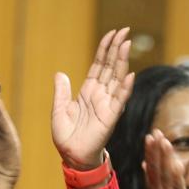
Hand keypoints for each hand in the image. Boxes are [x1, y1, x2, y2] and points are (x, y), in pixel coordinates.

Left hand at [52, 28, 134, 169]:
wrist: (72, 157)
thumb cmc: (66, 137)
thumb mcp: (58, 109)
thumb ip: (61, 91)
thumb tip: (60, 73)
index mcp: (87, 92)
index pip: (98, 65)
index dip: (104, 49)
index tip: (112, 34)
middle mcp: (100, 96)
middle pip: (110, 67)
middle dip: (116, 49)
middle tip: (124, 31)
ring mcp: (106, 105)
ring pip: (116, 79)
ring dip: (122, 62)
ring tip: (126, 44)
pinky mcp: (110, 118)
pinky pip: (119, 100)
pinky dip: (125, 88)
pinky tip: (129, 75)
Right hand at [143, 129, 188, 188]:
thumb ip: (154, 183)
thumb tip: (145, 164)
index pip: (151, 171)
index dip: (150, 154)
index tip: (149, 138)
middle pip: (156, 172)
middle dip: (155, 152)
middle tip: (155, 133)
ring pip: (166, 178)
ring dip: (164, 159)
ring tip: (164, 141)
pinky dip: (176, 177)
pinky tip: (176, 164)